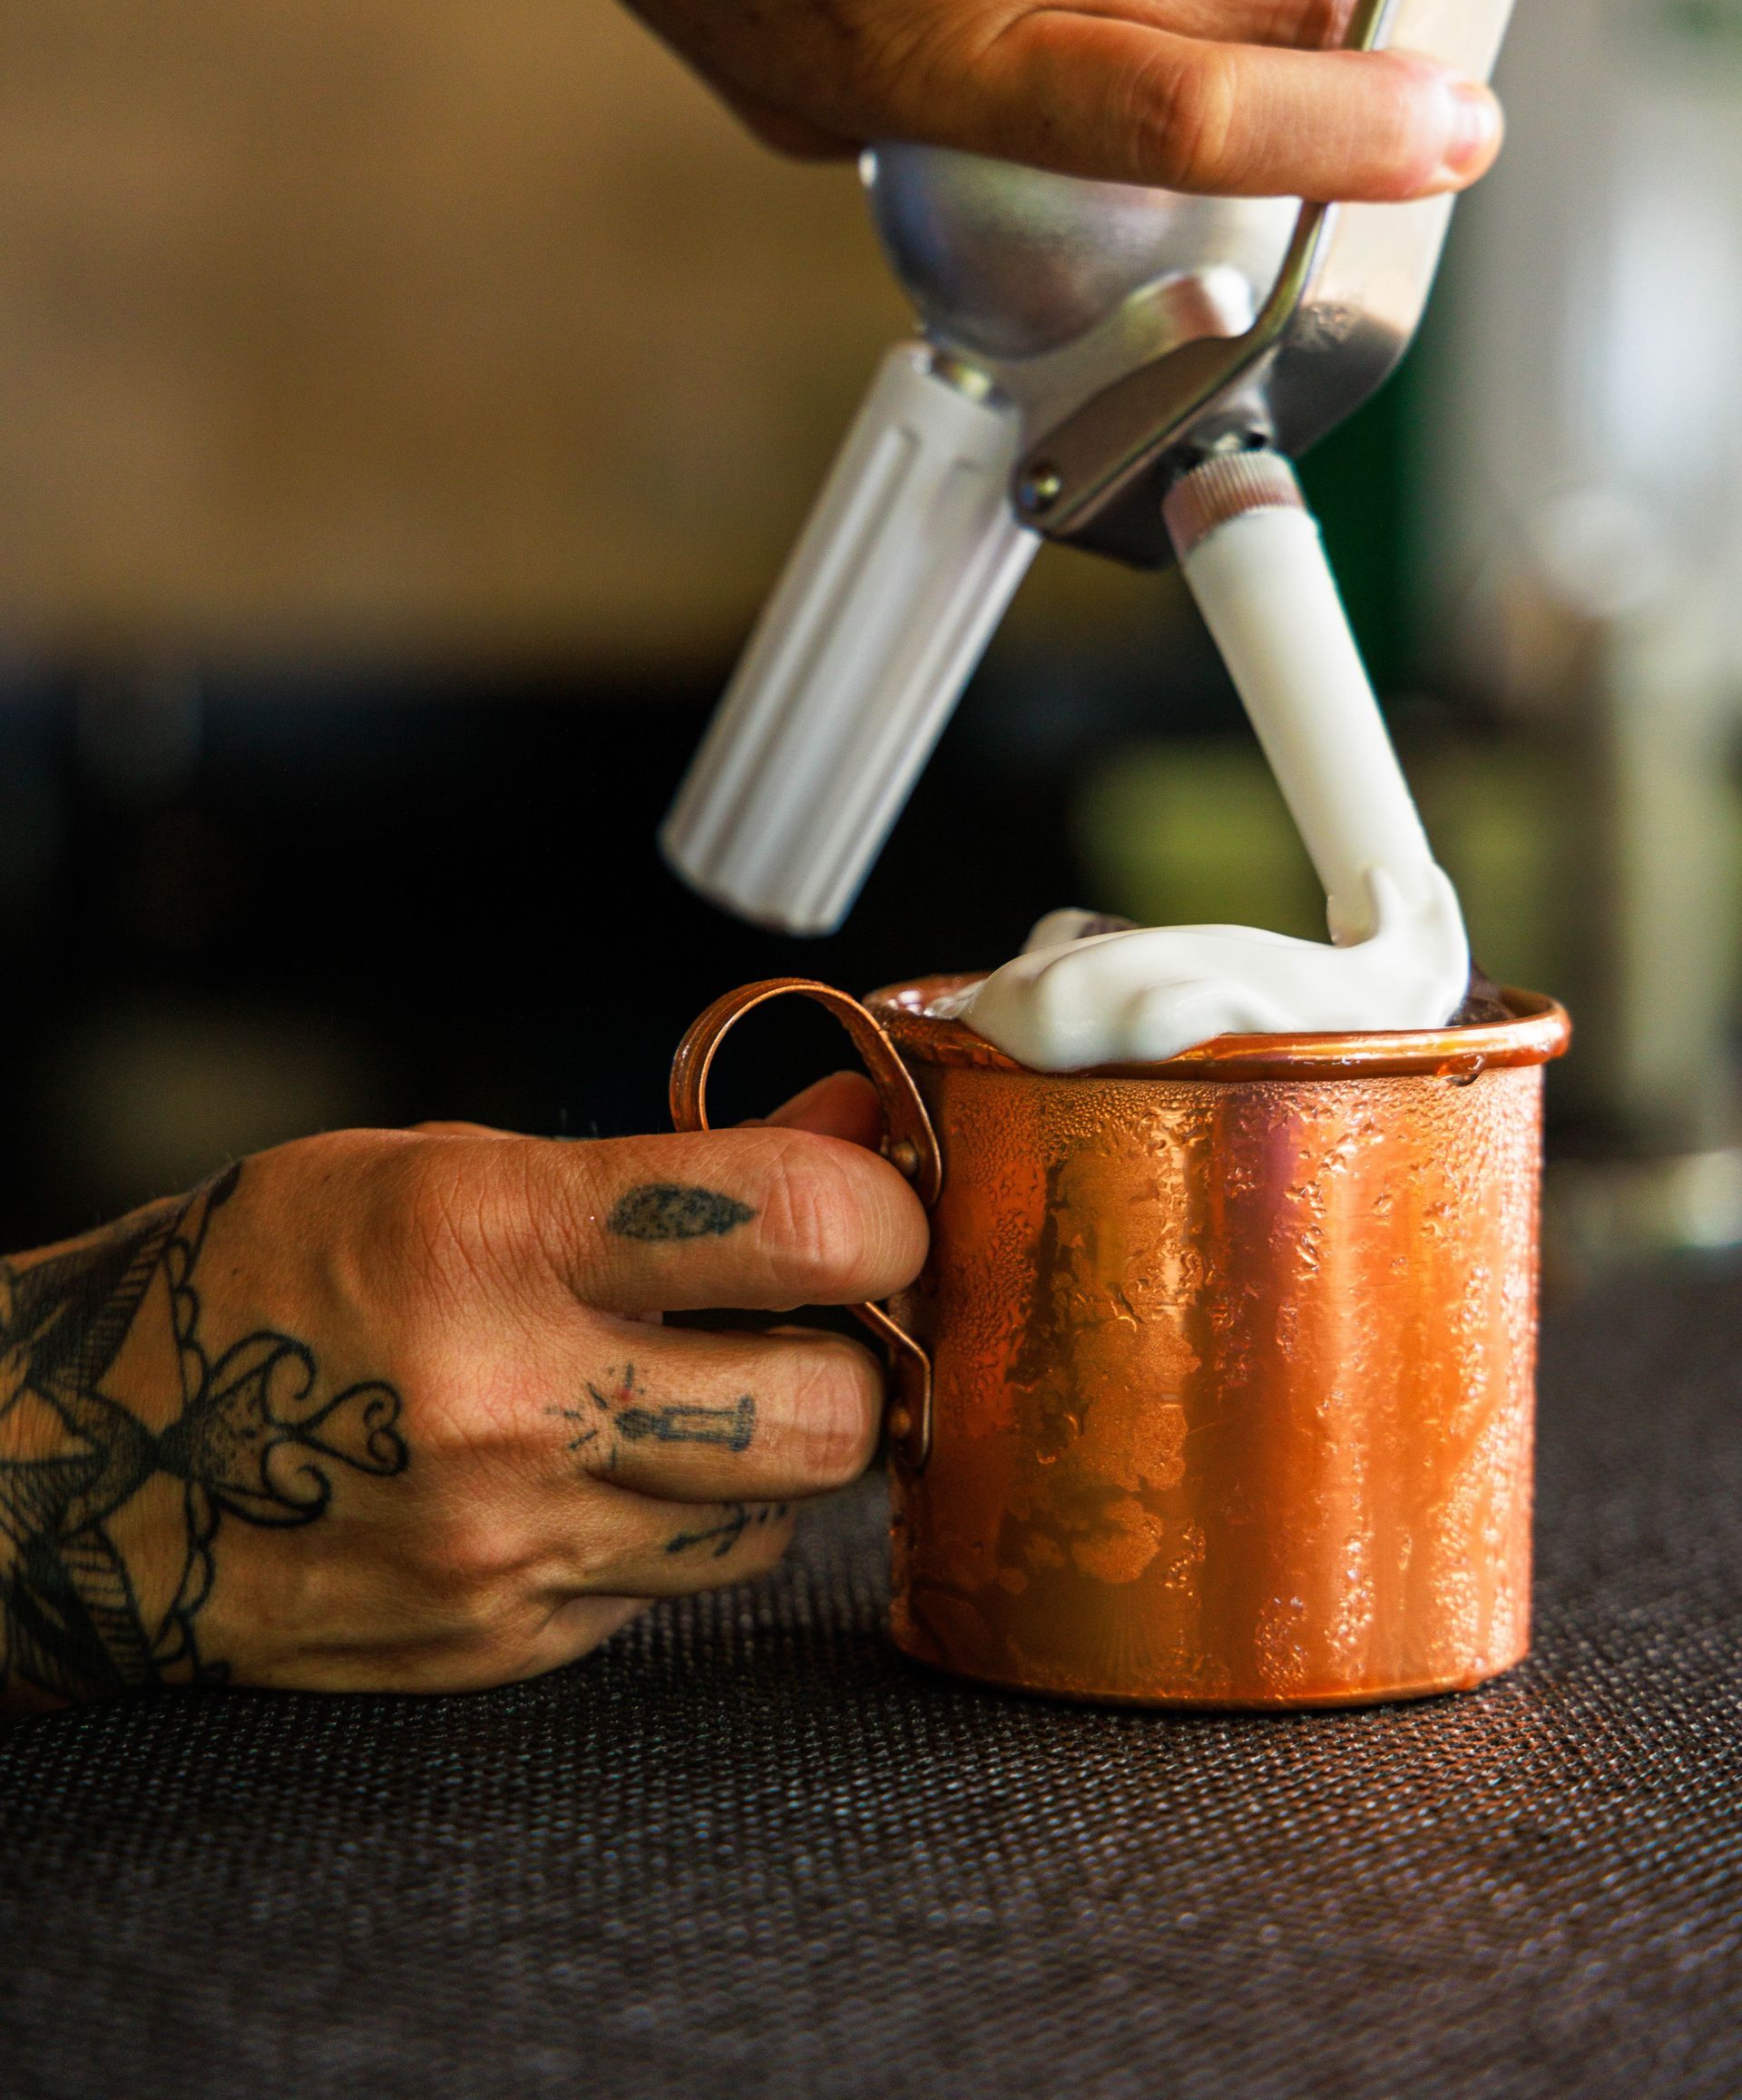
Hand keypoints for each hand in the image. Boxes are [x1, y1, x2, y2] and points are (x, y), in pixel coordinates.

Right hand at [0, 1074, 921, 1703]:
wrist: (88, 1467)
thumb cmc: (264, 1275)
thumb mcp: (448, 1160)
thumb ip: (665, 1166)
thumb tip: (849, 1136)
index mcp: (493, 1235)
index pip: (801, 1224)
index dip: (886, 1210)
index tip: (878, 1204)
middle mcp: (512, 1401)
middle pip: (835, 1414)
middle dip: (859, 1358)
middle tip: (813, 1317)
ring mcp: (510, 1545)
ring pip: (770, 1519)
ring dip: (768, 1451)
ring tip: (685, 1388)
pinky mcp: (506, 1646)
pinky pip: (671, 1590)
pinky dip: (667, 1525)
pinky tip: (593, 1470)